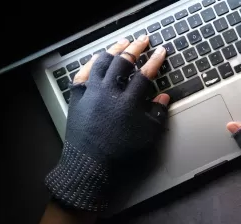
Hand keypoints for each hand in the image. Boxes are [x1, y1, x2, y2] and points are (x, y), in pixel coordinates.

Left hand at [45, 35, 169, 211]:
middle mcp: (108, 92)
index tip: (161, 51)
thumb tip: (163, 98)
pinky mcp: (77, 97)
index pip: (145, 74)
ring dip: (113, 50)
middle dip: (135, 49)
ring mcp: (91, 93)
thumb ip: (157, 115)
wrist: (90, 166)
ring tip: (122, 44)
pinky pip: (83, 73)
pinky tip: (98, 59)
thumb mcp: (147, 137)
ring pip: (102, 62)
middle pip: (123, 62)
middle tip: (143, 40)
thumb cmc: (121, 154)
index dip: (155, 61)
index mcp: (128, 102)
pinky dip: (92, 63)